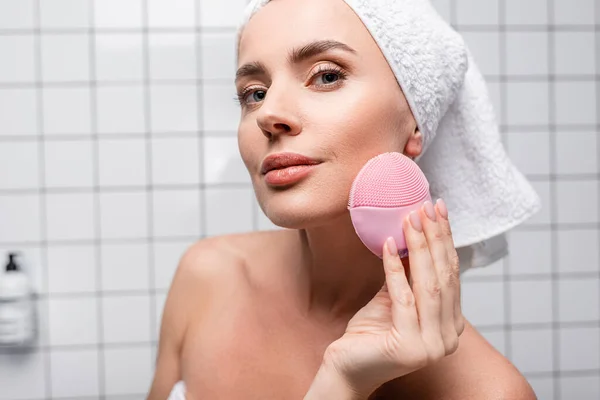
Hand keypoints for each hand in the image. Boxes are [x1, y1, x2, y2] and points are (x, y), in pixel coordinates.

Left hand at [323, 199, 464, 396]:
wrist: (346, 367)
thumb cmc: (370, 333)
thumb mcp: (394, 297)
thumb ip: (409, 275)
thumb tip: (415, 233)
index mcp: (451, 325)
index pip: (452, 274)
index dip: (445, 239)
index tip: (438, 210)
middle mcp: (448, 337)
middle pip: (444, 276)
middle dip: (436, 237)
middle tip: (428, 207)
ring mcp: (432, 345)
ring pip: (428, 285)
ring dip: (419, 247)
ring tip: (410, 218)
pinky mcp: (410, 346)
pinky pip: (402, 296)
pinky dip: (395, 268)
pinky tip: (389, 244)